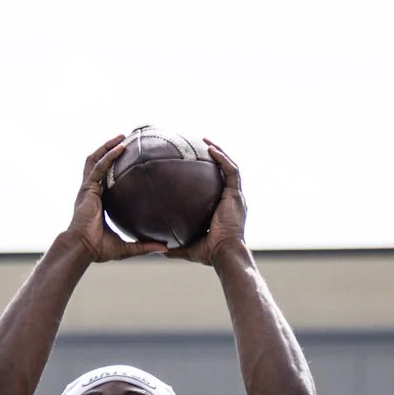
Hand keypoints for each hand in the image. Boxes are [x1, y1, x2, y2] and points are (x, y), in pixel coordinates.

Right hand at [65, 136, 168, 262]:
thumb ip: (144, 245)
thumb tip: (165, 248)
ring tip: (122, 137)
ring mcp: (88, 189)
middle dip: (109, 150)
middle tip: (125, 140)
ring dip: (108, 146)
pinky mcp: (88, 188)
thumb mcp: (126, 246)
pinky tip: (120, 147)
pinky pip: (99, 167)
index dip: (112, 168)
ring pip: (96, 160)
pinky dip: (109, 155)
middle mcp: (91, 192)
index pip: (104, 179)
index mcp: (97, 202)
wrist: (83, 249)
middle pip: (98, 164)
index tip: (127, 161)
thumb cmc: (99, 249)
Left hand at [168, 141, 246, 265]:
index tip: (196, 167)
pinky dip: (222, 158)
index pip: (217, 187)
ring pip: (230, 167)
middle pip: (225, 173)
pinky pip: (231, 170)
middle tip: (200, 147)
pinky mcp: (236, 194)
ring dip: (219, 152)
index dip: (209, 176)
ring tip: (205, 141)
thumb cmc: (210, 253)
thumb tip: (158, 249)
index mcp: (224, 209)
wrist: (225, 253)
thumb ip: (175, 247)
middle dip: (215, 158)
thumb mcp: (188, 247)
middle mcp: (231, 200)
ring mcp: (235, 197)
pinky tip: (210, 149)